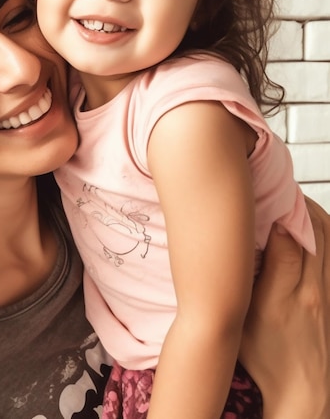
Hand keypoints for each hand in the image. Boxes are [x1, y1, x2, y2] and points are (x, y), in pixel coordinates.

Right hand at [240, 196, 328, 418]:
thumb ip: (270, 270)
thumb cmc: (268, 356)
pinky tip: (308, 227)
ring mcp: (327, 291)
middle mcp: (318, 285)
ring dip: (311, 214)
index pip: (296, 231)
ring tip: (290, 200)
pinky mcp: (329, 297)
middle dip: (299, 203)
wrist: (302, 390)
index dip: (281, 205)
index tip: (263, 189)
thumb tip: (276, 228)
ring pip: (329, 239)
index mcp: (296, 287)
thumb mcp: (254, 315)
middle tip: (276, 187)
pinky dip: (323, 233)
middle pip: (318, 229)